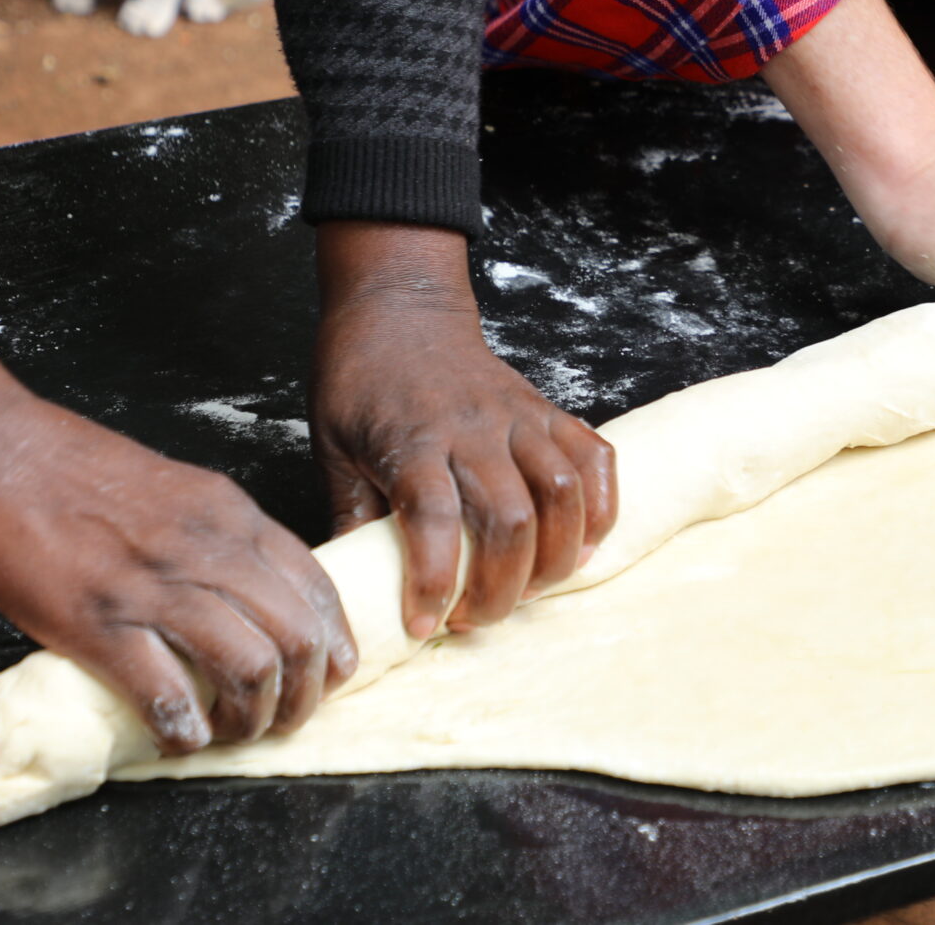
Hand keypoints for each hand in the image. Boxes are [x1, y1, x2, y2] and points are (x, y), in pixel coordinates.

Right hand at [0, 295, 355, 754]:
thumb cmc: (77, 469)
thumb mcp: (179, 487)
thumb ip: (219, 534)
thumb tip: (248, 592)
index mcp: (230, 515)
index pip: (315, 585)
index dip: (334, 641)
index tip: (332, 674)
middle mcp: (209, 550)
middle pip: (297, 635)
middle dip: (304, 693)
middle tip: (287, 719)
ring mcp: (157, 588)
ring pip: (249, 668)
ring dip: (252, 718)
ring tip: (237, 733)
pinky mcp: (102, 624)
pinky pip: (167, 694)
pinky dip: (184, 730)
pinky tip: (180, 738)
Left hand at [312, 222, 617, 636]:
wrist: (401, 309)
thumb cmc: (361, 380)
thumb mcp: (332, 449)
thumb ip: (351, 516)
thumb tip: (355, 588)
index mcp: (412, 441)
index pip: (432, 519)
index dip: (433, 581)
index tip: (424, 625)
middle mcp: (471, 430)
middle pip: (509, 518)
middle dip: (500, 588)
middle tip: (475, 620)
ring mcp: (517, 418)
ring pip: (562, 493)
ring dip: (556, 556)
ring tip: (532, 590)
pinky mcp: (546, 410)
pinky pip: (594, 458)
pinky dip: (602, 507)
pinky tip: (585, 545)